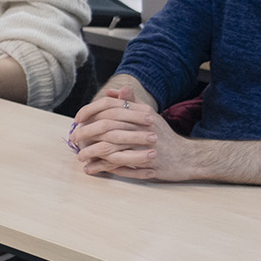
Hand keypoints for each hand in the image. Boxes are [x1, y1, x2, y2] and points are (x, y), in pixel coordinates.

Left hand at [68, 86, 192, 180]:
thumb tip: (113, 92)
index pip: (110, 107)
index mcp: (142, 113)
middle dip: (86, 133)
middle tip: (74, 139)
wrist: (186, 157)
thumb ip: (131, 103)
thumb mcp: (148, 116)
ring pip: (111, 148)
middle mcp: (144, 127)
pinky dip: (102, 168)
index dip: (90, 112)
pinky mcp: (147, 165)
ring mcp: (146, 146)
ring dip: (92, 153)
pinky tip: (91, 169)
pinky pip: (119, 166)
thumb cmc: (164, 136)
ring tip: (80, 156)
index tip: (77, 119)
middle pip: (107, 127)